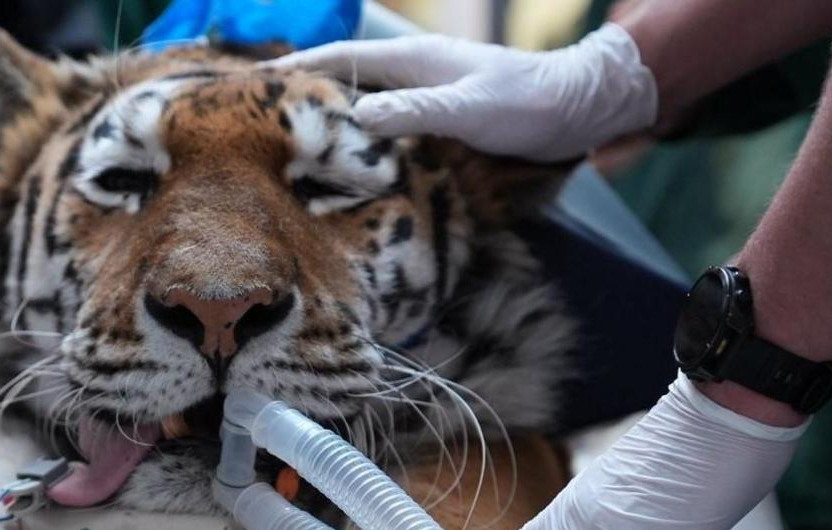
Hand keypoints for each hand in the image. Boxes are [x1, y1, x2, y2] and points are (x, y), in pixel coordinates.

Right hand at [270, 24, 657, 161]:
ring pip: (360, 108)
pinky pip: (384, 130)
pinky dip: (359, 142)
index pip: (337, 60)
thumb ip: (416, 111)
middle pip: (341, 83)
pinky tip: (345, 166)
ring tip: (285, 148)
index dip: (294, 70)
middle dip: (299, 97)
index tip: (251, 83)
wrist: (580, 109)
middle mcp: (411, 76)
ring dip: (326, 124)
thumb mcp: (469, 109)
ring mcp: (423, 99)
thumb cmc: (528, 105)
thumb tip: (358, 118)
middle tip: (254, 122)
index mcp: (411, 62)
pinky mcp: (436, 123)